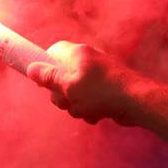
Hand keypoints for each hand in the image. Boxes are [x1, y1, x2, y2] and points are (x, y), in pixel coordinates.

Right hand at [28, 43, 142, 124]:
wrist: (136, 102)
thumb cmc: (101, 92)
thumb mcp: (69, 87)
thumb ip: (49, 78)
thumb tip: (31, 68)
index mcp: (77, 54)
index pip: (52, 52)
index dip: (45, 67)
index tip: (44, 83)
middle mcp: (87, 61)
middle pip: (60, 78)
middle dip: (62, 96)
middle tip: (68, 101)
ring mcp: (97, 76)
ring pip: (73, 94)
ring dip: (76, 106)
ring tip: (87, 109)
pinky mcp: (105, 90)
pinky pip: (88, 101)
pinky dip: (90, 110)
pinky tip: (97, 115)